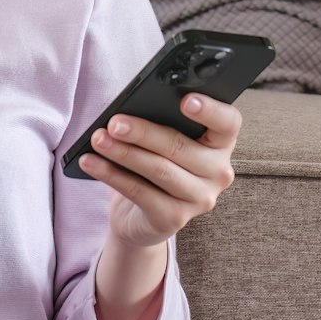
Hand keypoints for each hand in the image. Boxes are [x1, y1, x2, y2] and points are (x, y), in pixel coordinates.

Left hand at [77, 93, 239, 249]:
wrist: (141, 215)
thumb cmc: (155, 163)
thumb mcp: (163, 141)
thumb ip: (162, 124)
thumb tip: (132, 110)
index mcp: (221, 143)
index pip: (228, 123)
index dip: (210, 110)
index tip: (185, 100)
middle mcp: (219, 172)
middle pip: (181, 146)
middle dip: (143, 132)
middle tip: (115, 122)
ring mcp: (200, 199)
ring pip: (159, 170)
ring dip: (124, 153)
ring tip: (99, 139)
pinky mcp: (174, 219)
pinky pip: (140, 192)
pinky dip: (112, 175)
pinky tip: (92, 162)